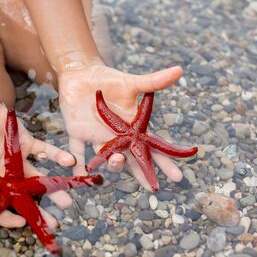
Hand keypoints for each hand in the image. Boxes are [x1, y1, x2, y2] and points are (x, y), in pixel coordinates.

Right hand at [0, 93, 74, 227]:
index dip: (8, 217)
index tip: (22, 223)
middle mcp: (5, 175)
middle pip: (23, 197)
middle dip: (38, 210)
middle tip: (54, 223)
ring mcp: (18, 160)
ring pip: (38, 178)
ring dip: (53, 188)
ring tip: (67, 200)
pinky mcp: (27, 143)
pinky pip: (44, 151)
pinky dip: (57, 156)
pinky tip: (69, 161)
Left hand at [58, 64, 184, 190]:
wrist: (81, 73)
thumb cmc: (108, 79)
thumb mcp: (132, 83)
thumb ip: (153, 81)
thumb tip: (180, 70)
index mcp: (132, 128)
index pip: (151, 148)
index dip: (164, 163)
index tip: (177, 177)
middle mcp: (116, 137)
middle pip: (132, 160)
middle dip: (143, 173)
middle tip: (152, 186)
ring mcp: (97, 137)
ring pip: (107, 157)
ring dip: (113, 163)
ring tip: (118, 160)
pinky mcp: (77, 133)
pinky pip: (77, 151)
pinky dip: (76, 163)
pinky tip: (80, 176)